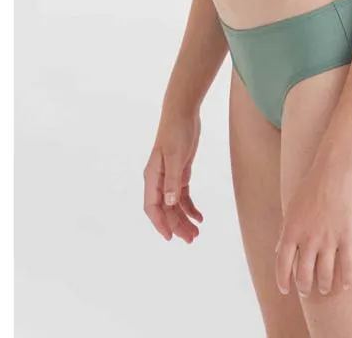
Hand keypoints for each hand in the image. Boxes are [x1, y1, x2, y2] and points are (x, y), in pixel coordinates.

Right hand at [143, 107, 204, 243]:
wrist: (183, 113)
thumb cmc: (176, 131)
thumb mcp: (175, 156)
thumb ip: (172, 180)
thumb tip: (169, 204)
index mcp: (152, 177)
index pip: (152, 207)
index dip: (160, 223)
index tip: (170, 237)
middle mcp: (158, 180)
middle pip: (165, 210)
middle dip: (176, 225)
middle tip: (192, 239)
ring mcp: (169, 177)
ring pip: (174, 206)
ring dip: (184, 219)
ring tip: (196, 233)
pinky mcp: (180, 173)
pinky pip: (183, 196)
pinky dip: (190, 207)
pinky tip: (200, 217)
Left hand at [275, 151, 351, 296]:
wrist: (337, 166)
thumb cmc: (314, 183)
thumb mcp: (293, 206)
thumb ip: (286, 229)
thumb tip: (278, 249)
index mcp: (291, 230)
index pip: (282, 266)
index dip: (283, 281)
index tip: (287, 290)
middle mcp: (308, 239)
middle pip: (304, 275)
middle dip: (306, 287)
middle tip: (309, 290)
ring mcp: (329, 239)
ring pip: (326, 275)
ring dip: (325, 285)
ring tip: (327, 288)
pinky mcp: (348, 236)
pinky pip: (348, 267)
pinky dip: (346, 280)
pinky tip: (346, 285)